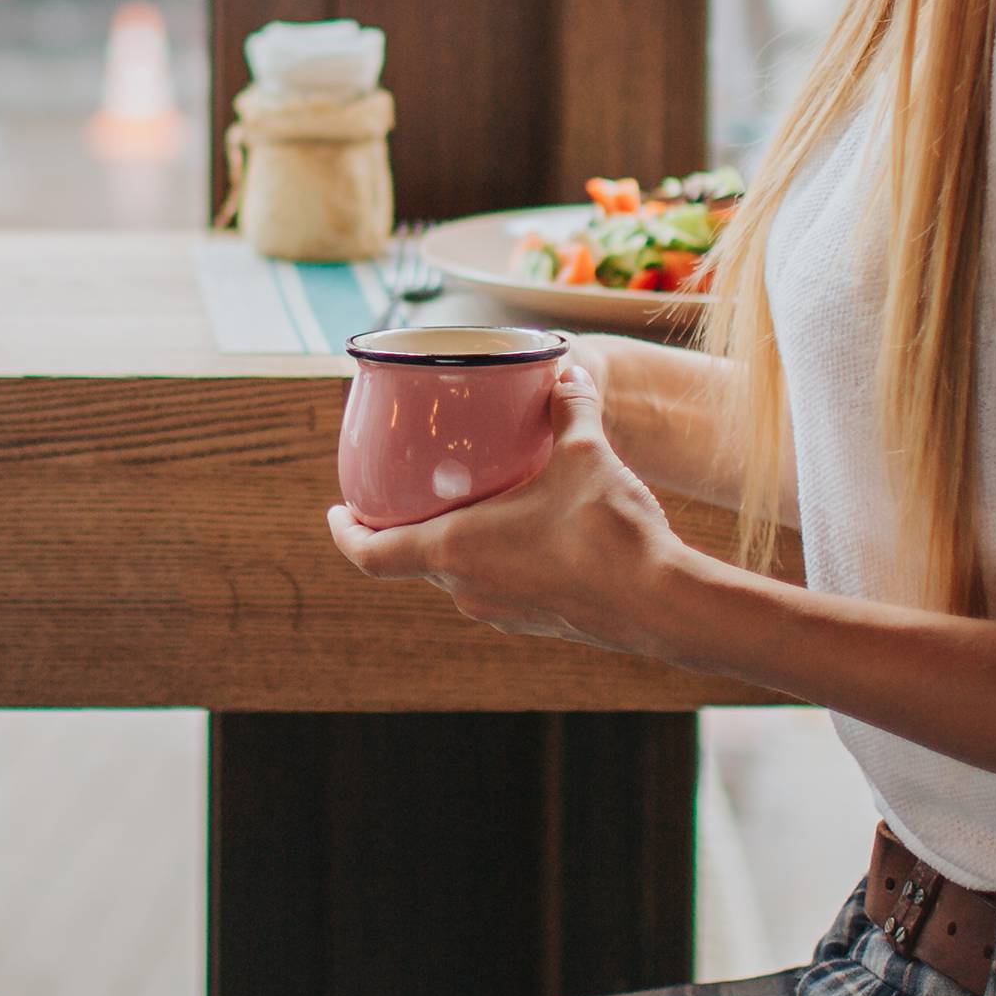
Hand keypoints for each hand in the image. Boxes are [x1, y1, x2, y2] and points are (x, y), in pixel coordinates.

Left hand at [327, 357, 681, 649]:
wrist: (660, 603)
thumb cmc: (608, 531)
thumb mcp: (585, 453)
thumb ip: (571, 407)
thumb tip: (567, 374)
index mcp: (455, 549)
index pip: (369, 553)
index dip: (343, 532)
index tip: (335, 511)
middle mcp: (467, 588)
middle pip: (411, 560)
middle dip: (405, 526)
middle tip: (410, 489)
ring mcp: (501, 612)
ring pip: (457, 575)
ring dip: (453, 543)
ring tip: (472, 502)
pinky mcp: (536, 621)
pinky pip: (495, 587)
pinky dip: (492, 559)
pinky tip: (525, 529)